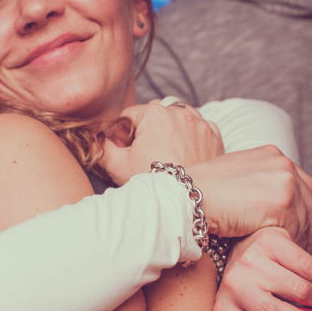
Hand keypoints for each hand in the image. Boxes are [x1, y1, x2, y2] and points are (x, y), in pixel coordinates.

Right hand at [100, 100, 222, 184]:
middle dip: (146, 129)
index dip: (122, 134)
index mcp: (153, 113)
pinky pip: (196, 127)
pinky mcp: (213, 134)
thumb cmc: (153, 182)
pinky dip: (188, 136)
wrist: (187, 199)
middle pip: (153, 114)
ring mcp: (199, 122)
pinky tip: (181, 154)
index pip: (129, 116)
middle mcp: (178, 111)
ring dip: (168, 129)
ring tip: (164, 153)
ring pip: (176, 118)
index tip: (126, 151)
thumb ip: (102, 147)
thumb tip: (97, 138)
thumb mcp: (117, 165)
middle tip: (144, 154)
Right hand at [187, 145, 311, 249]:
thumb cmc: (197, 194)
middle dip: (308, 224)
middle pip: (309, 200)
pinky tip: (287, 257)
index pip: (301, 183)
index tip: (304, 225)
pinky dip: (295, 245)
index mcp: (271, 154)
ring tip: (295, 257)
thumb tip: (264, 203)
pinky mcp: (282, 203)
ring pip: (306, 217)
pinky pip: (297, 229)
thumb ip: (253, 183)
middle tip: (304, 245)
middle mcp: (282, 163)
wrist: (185, 199)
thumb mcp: (231, 179)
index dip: (305, 206)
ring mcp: (285, 181)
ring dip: (303, 238)